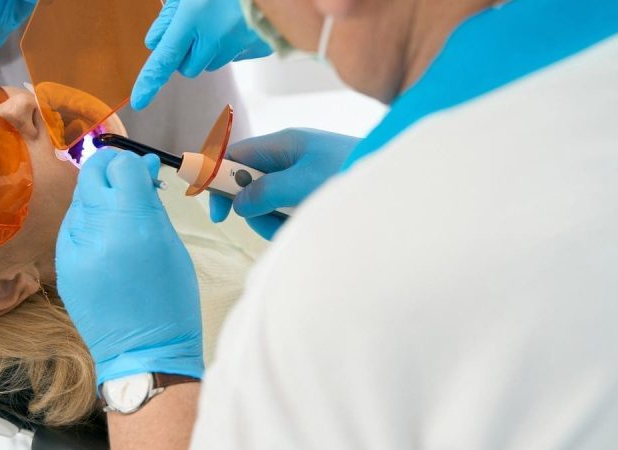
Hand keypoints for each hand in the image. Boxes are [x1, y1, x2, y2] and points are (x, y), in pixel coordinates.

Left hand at [56, 150, 202, 384]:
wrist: (145, 350)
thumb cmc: (170, 297)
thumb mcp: (170, 244)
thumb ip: (151, 202)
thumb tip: (141, 168)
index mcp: (133, 224)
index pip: (121, 166)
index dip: (133, 163)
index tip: (142, 170)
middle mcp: (98, 230)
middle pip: (93, 174)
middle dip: (110, 168)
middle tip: (127, 179)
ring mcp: (73, 248)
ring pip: (80, 198)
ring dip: (99, 196)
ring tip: (120, 216)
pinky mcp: (62, 264)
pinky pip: (72, 227)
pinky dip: (88, 223)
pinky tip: (106, 240)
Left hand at [130, 0, 271, 109]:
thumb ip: (170, 16)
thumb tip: (156, 42)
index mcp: (193, 17)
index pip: (165, 58)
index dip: (149, 82)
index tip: (139, 100)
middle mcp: (215, 37)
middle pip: (188, 68)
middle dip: (185, 55)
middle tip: (193, 29)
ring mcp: (239, 45)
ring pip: (212, 63)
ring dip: (210, 49)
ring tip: (220, 20)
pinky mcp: (258, 48)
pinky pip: (236, 56)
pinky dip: (232, 45)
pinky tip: (238, 23)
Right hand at [210, 128, 359, 238]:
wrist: (400, 183)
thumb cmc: (352, 171)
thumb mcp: (304, 182)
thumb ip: (267, 191)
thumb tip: (239, 204)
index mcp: (283, 144)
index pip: (235, 156)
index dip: (218, 179)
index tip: (217, 210)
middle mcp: (290, 158)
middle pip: (251, 186)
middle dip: (257, 210)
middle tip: (275, 223)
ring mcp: (303, 177)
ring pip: (270, 204)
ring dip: (278, 221)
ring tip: (302, 224)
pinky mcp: (315, 194)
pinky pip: (290, 212)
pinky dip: (295, 223)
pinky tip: (312, 225)